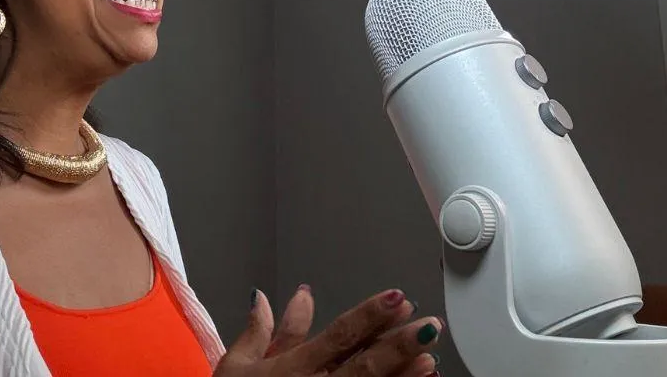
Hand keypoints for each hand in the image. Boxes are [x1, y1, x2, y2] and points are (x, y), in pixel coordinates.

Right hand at [215, 287, 442, 375]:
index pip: (339, 336)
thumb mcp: (237, 367)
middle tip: (428, 324)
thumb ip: (258, 331)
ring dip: (403, 376)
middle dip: (397, 344)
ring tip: (429, 356)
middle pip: (364, 365)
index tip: (396, 298)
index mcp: (294, 368)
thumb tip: (262, 297)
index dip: (369, 316)